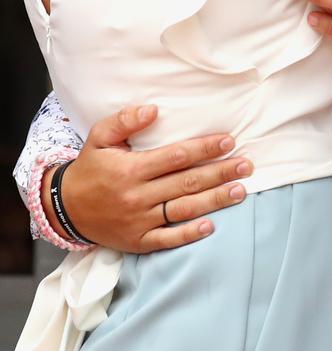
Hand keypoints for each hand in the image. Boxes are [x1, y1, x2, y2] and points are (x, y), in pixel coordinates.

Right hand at [41, 105, 252, 252]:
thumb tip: (153, 109)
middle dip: (220, 172)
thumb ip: (124, 120)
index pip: (176, 157)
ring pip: (184, 209)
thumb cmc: (90, 168)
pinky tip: (212, 225)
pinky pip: (168, 239)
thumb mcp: (99, 137)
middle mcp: (137, 196)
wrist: (65, 209)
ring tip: (240, 190)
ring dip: (215, 200)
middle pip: (186, 183)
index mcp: (131, 169)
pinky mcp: (138, 241)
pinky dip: (190, 234)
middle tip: (246, 165)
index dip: (204, 148)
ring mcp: (139, 221)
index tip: (228, 141)